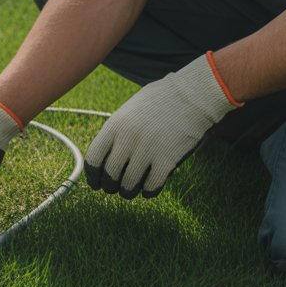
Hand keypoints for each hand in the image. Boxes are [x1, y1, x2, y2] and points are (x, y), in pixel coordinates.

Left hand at [85, 53, 238, 198]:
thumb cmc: (160, 100)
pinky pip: (152, 186)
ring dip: (128, 192)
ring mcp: (147, 150)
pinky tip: (149, 190)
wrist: (193, 94)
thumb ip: (116, 130)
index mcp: (114, 126)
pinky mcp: (167, 159)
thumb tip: (105, 154)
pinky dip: (148, 192)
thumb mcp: (129, 109)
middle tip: (114, 188)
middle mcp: (127, 140)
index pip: (93, 159)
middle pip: (110, 175)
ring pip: (128, 185)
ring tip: (130, 191)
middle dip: (110, 187)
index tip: (96, 182)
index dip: (92, 176)